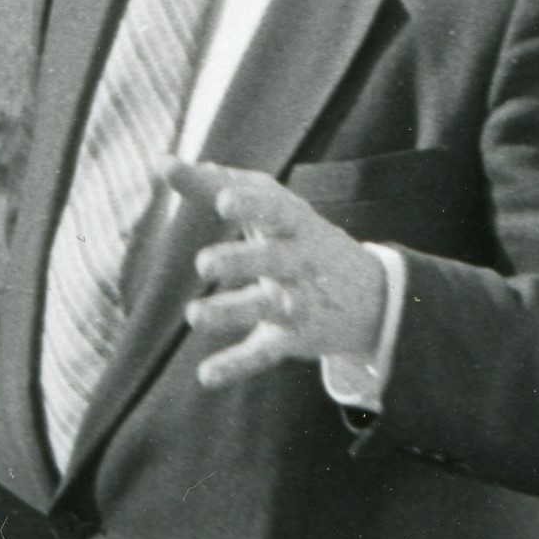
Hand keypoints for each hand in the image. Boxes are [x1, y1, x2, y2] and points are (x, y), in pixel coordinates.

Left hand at [170, 160, 391, 390]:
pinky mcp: (293, 339)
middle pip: (275, 259)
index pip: (276, 209)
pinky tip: (207, 375)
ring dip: (233, 311)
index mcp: (294, 226)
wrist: (373, 296)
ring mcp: (300, 302)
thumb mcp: (273, 211)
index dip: (252, 204)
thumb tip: (165, 163)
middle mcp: (301, 263)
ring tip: (195, 315)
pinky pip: (264, 353)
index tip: (223, 198)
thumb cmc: (301, 240)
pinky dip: (237, 365)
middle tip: (204, 261)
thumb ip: (219, 186)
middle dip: (243, 260)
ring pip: (269, 307)